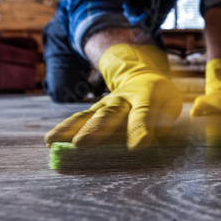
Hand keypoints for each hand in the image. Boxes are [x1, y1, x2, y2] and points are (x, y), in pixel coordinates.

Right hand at [45, 44, 182, 150]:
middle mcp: (122, 99)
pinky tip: (50, 141)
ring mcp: (105, 104)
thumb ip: (162, 120)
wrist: (139, 75)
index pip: (143, 113)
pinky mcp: (94, 110)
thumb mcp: (170, 102)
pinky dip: (64, 129)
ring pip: (87, 115)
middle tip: (81, 144)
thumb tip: (148, 140)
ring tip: (54, 141)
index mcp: (146, 95)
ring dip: (71, 129)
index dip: (140, 128)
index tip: (137, 146)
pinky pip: (79, 119)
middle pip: (108, 115)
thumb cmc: (159, 95)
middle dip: (95, 130)